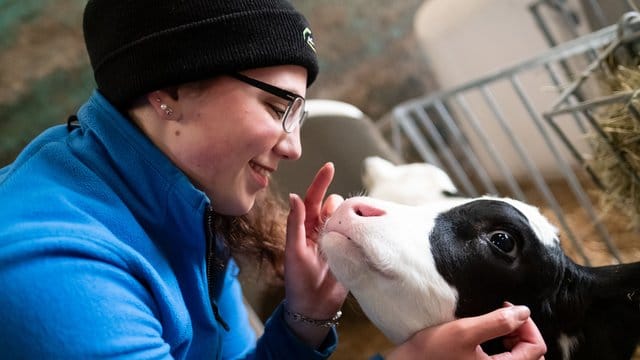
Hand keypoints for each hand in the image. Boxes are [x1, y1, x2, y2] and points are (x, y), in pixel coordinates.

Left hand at [283, 162, 347, 345]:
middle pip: (333, 205)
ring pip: (347, 217)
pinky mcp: (351, 250)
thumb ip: (295, 223)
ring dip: (348, 217)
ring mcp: (338, 240)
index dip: (320, 182)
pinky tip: (363, 231)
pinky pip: (358, 233)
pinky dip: (360, 228)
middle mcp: (322, 230)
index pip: (313, 199)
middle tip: (334, 224)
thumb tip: (294, 196)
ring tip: (345, 232)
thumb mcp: (293, 250)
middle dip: (336, 205)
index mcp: (306, 227)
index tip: (329, 166)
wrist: (315, 308)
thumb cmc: (298, 280)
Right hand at [386, 303, 545, 359]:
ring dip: (515, 340)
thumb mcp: (464, 331)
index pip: (536, 348)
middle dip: (523, 333)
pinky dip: (505, 348)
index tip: (508, 308)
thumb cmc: (431, 352)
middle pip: (532, 356)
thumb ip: (497, 322)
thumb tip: (523, 312)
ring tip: (497, 325)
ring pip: (520, 359)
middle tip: (504, 316)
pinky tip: (490, 337)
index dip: (527, 325)